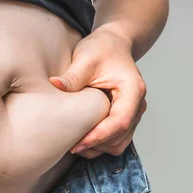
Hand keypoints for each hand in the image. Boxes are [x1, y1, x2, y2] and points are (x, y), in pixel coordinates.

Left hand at [48, 27, 146, 158]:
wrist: (113, 45)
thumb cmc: (102, 50)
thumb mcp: (85, 59)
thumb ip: (73, 76)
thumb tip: (54, 84)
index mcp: (133, 90)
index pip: (120, 122)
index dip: (98, 136)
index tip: (77, 144)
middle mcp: (138, 105)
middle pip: (120, 138)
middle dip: (95, 145)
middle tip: (68, 144)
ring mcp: (133, 113)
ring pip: (119, 144)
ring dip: (97, 147)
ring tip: (73, 141)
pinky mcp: (125, 118)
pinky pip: (115, 140)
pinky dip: (99, 143)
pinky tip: (80, 137)